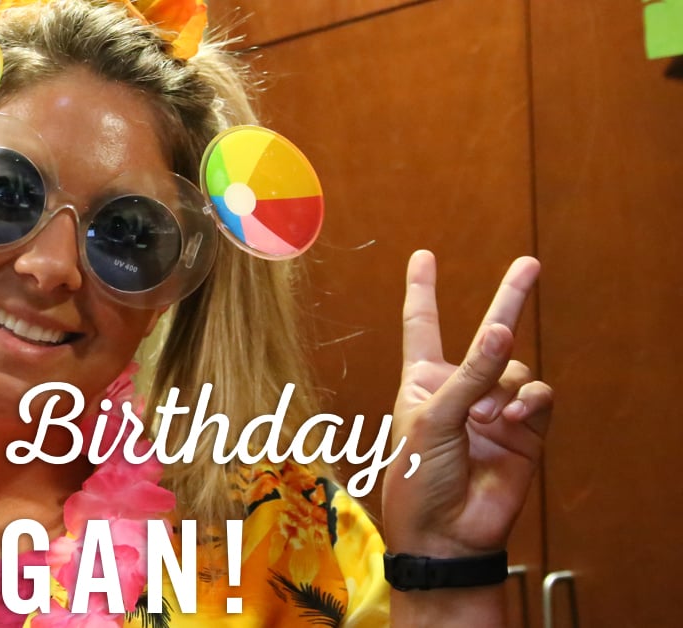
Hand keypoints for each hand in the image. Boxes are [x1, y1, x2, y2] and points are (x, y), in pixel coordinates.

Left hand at [382, 251, 552, 557]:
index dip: (423, 290)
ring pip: (515, 369)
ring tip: (483, 416)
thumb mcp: (431, 418)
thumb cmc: (417, 477)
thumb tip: (501, 332)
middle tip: (530, 263)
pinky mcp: (524, 431)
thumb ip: (468, 375)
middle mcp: (460, 388)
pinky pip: (536, 396)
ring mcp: (494, 409)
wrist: (444, 533)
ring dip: (502, 385)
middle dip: (510, 298)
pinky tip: (509, 419)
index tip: (423, 256)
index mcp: (422, 380)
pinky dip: (526, 401)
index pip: (422, 325)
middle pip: (488, 334)